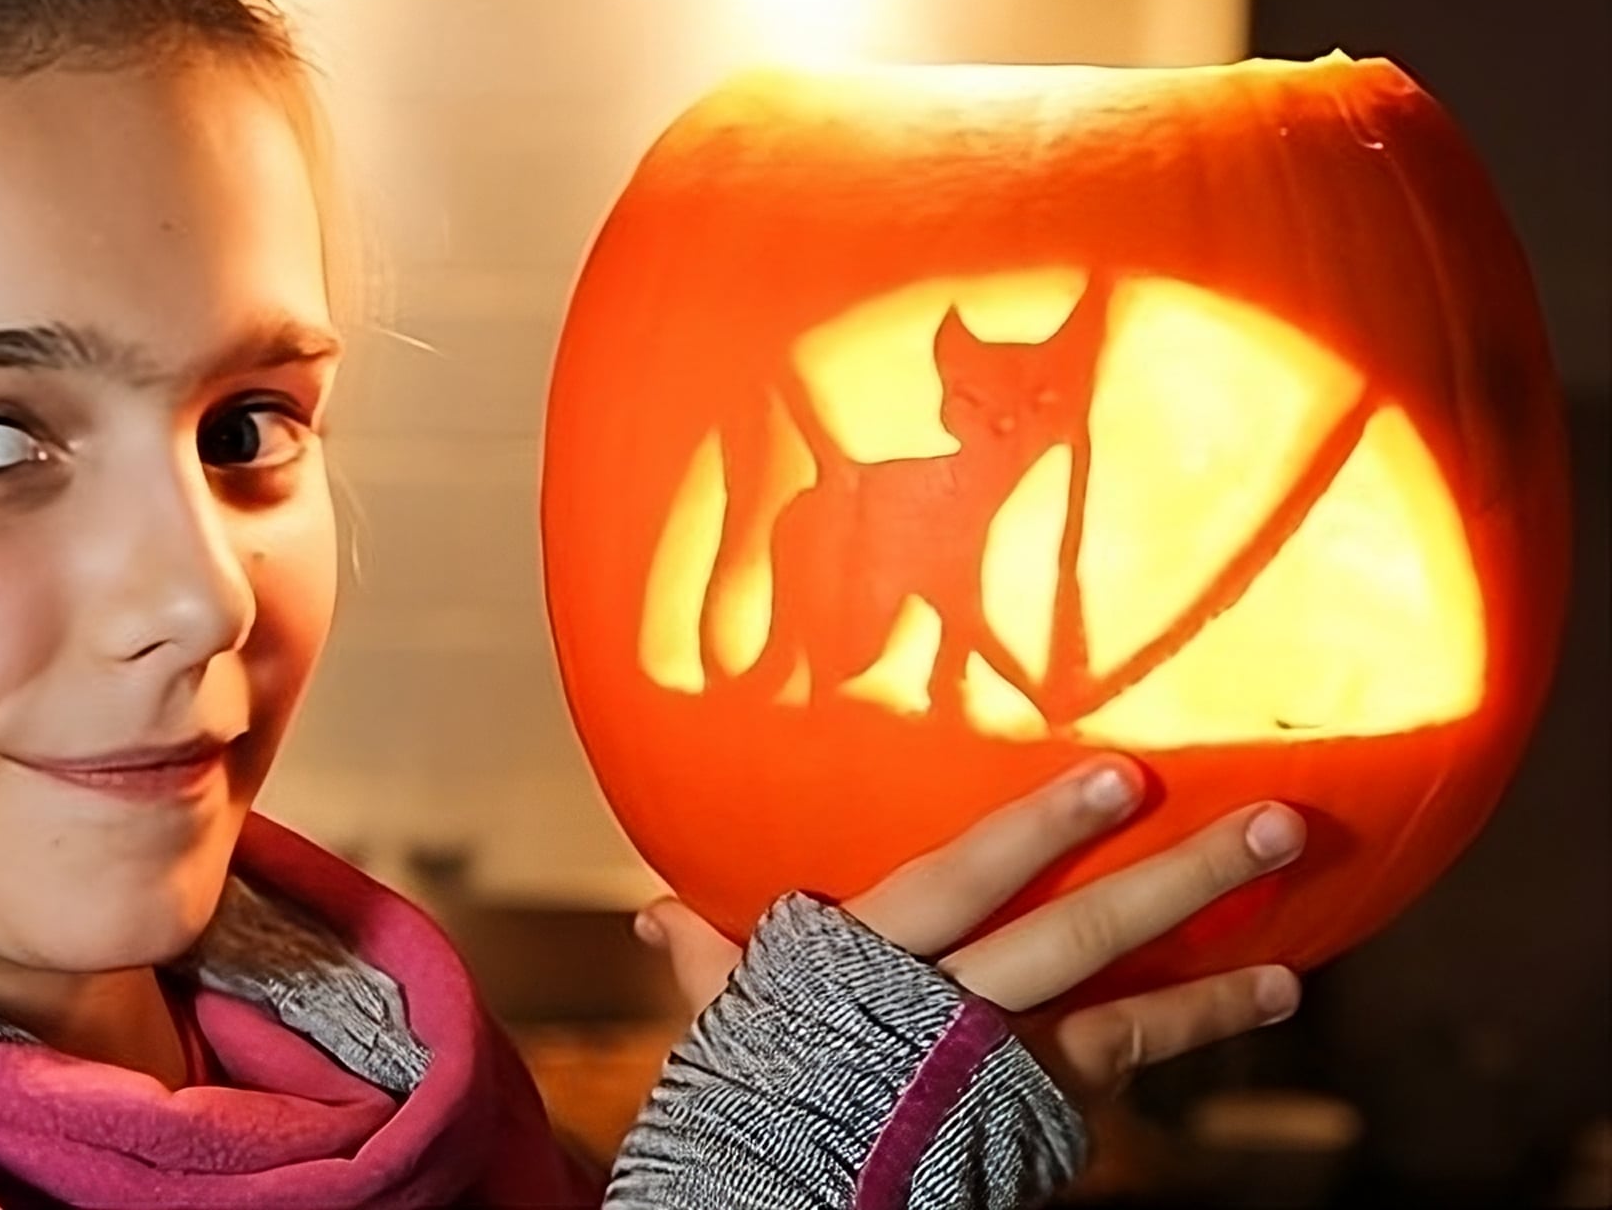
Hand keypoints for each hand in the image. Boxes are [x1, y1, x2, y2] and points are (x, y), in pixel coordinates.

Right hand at [633, 755, 1304, 1105]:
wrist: (771, 1198)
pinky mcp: (1027, 1123)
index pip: (963, 879)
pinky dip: (1195, 1020)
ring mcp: (996, 1071)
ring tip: (1295, 931)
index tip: (1121, 778)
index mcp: (867, 962)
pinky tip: (1267, 988)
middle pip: (1072, 933)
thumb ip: (712, 959)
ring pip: (1119, 1006)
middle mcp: (947, 1010)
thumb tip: (651, 911)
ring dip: (1212, 964)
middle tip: (1272, 825)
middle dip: (1173, 877)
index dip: (1041, 830)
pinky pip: (1125, 1061)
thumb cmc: (746, 1099)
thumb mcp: (730, 1024)